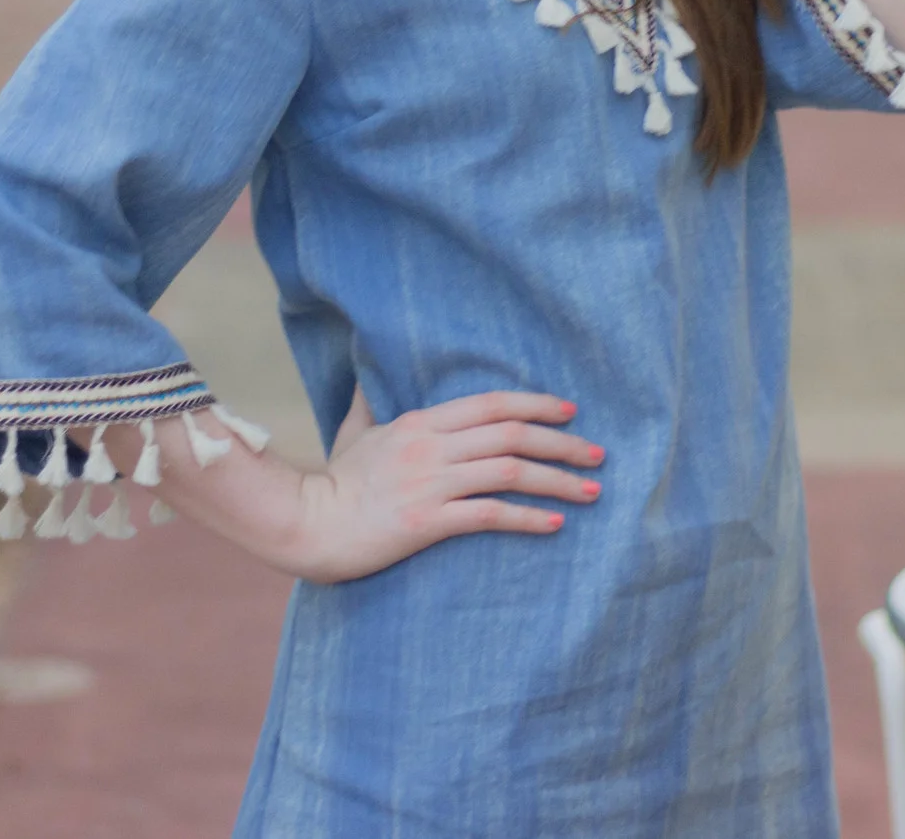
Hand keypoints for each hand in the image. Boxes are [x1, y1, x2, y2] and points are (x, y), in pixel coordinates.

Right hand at [286, 388, 603, 583]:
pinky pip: (489, 514)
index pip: (492, 404)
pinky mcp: (426, 521)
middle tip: (597, 455)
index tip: (571, 411)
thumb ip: (372, 405)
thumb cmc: (335, 482)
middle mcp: (431, 446)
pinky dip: (526, 518)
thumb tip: (369, 379)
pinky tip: (553, 524)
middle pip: (512, 434)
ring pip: (510, 471)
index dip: (536, 404)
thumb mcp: (356, 432)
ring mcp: (430, 483)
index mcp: (421, 422)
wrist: (306, 523)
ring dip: (558, 480)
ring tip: (591, 491)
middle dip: (563, 442)